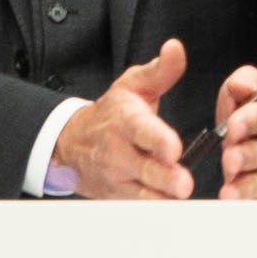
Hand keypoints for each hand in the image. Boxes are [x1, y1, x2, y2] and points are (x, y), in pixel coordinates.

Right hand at [51, 40, 195, 200]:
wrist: (72, 143)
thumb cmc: (111, 114)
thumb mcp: (132, 86)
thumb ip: (160, 71)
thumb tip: (176, 48)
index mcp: (125, 120)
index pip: (141, 130)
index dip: (157, 139)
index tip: (173, 148)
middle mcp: (119, 151)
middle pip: (144, 168)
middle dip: (164, 177)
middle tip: (184, 184)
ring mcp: (117, 177)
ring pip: (142, 194)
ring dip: (162, 198)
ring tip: (181, 198)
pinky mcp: (118, 197)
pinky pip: (138, 208)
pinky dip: (157, 209)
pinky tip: (174, 207)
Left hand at [212, 65, 256, 201]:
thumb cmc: (253, 113)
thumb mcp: (247, 89)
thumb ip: (244, 82)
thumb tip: (242, 87)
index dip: (250, 120)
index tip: (234, 124)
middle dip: (247, 154)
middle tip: (231, 157)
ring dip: (245, 183)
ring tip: (229, 186)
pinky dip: (244, 200)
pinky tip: (231, 199)